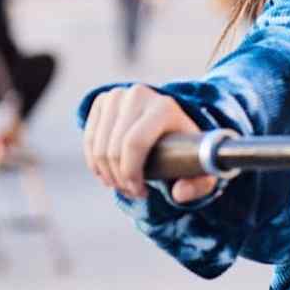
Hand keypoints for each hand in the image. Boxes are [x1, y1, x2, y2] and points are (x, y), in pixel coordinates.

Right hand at [82, 85, 215, 203]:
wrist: (173, 124)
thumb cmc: (187, 150)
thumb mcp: (200, 169)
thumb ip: (198, 186)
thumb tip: (179, 194)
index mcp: (164, 108)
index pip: (134, 143)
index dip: (130, 173)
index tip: (140, 192)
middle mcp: (139, 95)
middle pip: (114, 148)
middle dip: (119, 178)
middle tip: (131, 192)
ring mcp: (118, 95)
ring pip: (99, 146)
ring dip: (106, 173)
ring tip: (122, 184)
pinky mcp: (103, 100)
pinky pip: (89, 138)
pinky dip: (94, 162)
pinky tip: (107, 174)